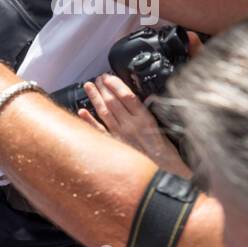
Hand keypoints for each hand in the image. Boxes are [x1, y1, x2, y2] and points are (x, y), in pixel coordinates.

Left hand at [76, 74, 190, 176]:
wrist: (164, 170)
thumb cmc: (166, 150)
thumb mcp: (162, 126)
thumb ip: (147, 113)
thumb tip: (135, 99)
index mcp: (145, 119)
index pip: (127, 96)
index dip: (116, 85)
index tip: (109, 76)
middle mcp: (130, 125)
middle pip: (113, 102)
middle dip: (104, 88)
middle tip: (98, 78)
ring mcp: (120, 134)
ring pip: (104, 112)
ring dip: (95, 98)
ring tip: (88, 86)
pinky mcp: (114, 144)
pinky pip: (98, 131)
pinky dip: (89, 120)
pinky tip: (82, 111)